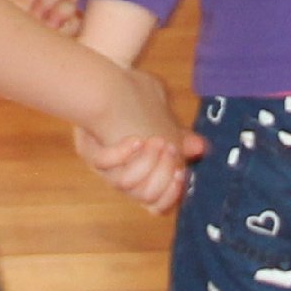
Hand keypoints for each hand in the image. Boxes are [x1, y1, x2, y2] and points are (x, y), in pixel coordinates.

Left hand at [72, 62, 197, 213]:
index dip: (171, 195)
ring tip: (156, 140)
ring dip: (145, 163)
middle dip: (162, 174)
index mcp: (141, 177)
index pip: (157, 205)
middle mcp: (122, 178)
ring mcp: (105, 167)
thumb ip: (181, 139)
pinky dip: (121, 154)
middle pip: (145, 196)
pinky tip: (135, 140)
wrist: (108, 85)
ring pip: (124, 184)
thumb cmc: (137, 105)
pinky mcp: (90, 152)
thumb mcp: (164, 123)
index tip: (182, 172)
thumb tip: (200, 147)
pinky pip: (104, 163)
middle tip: (169, 148)